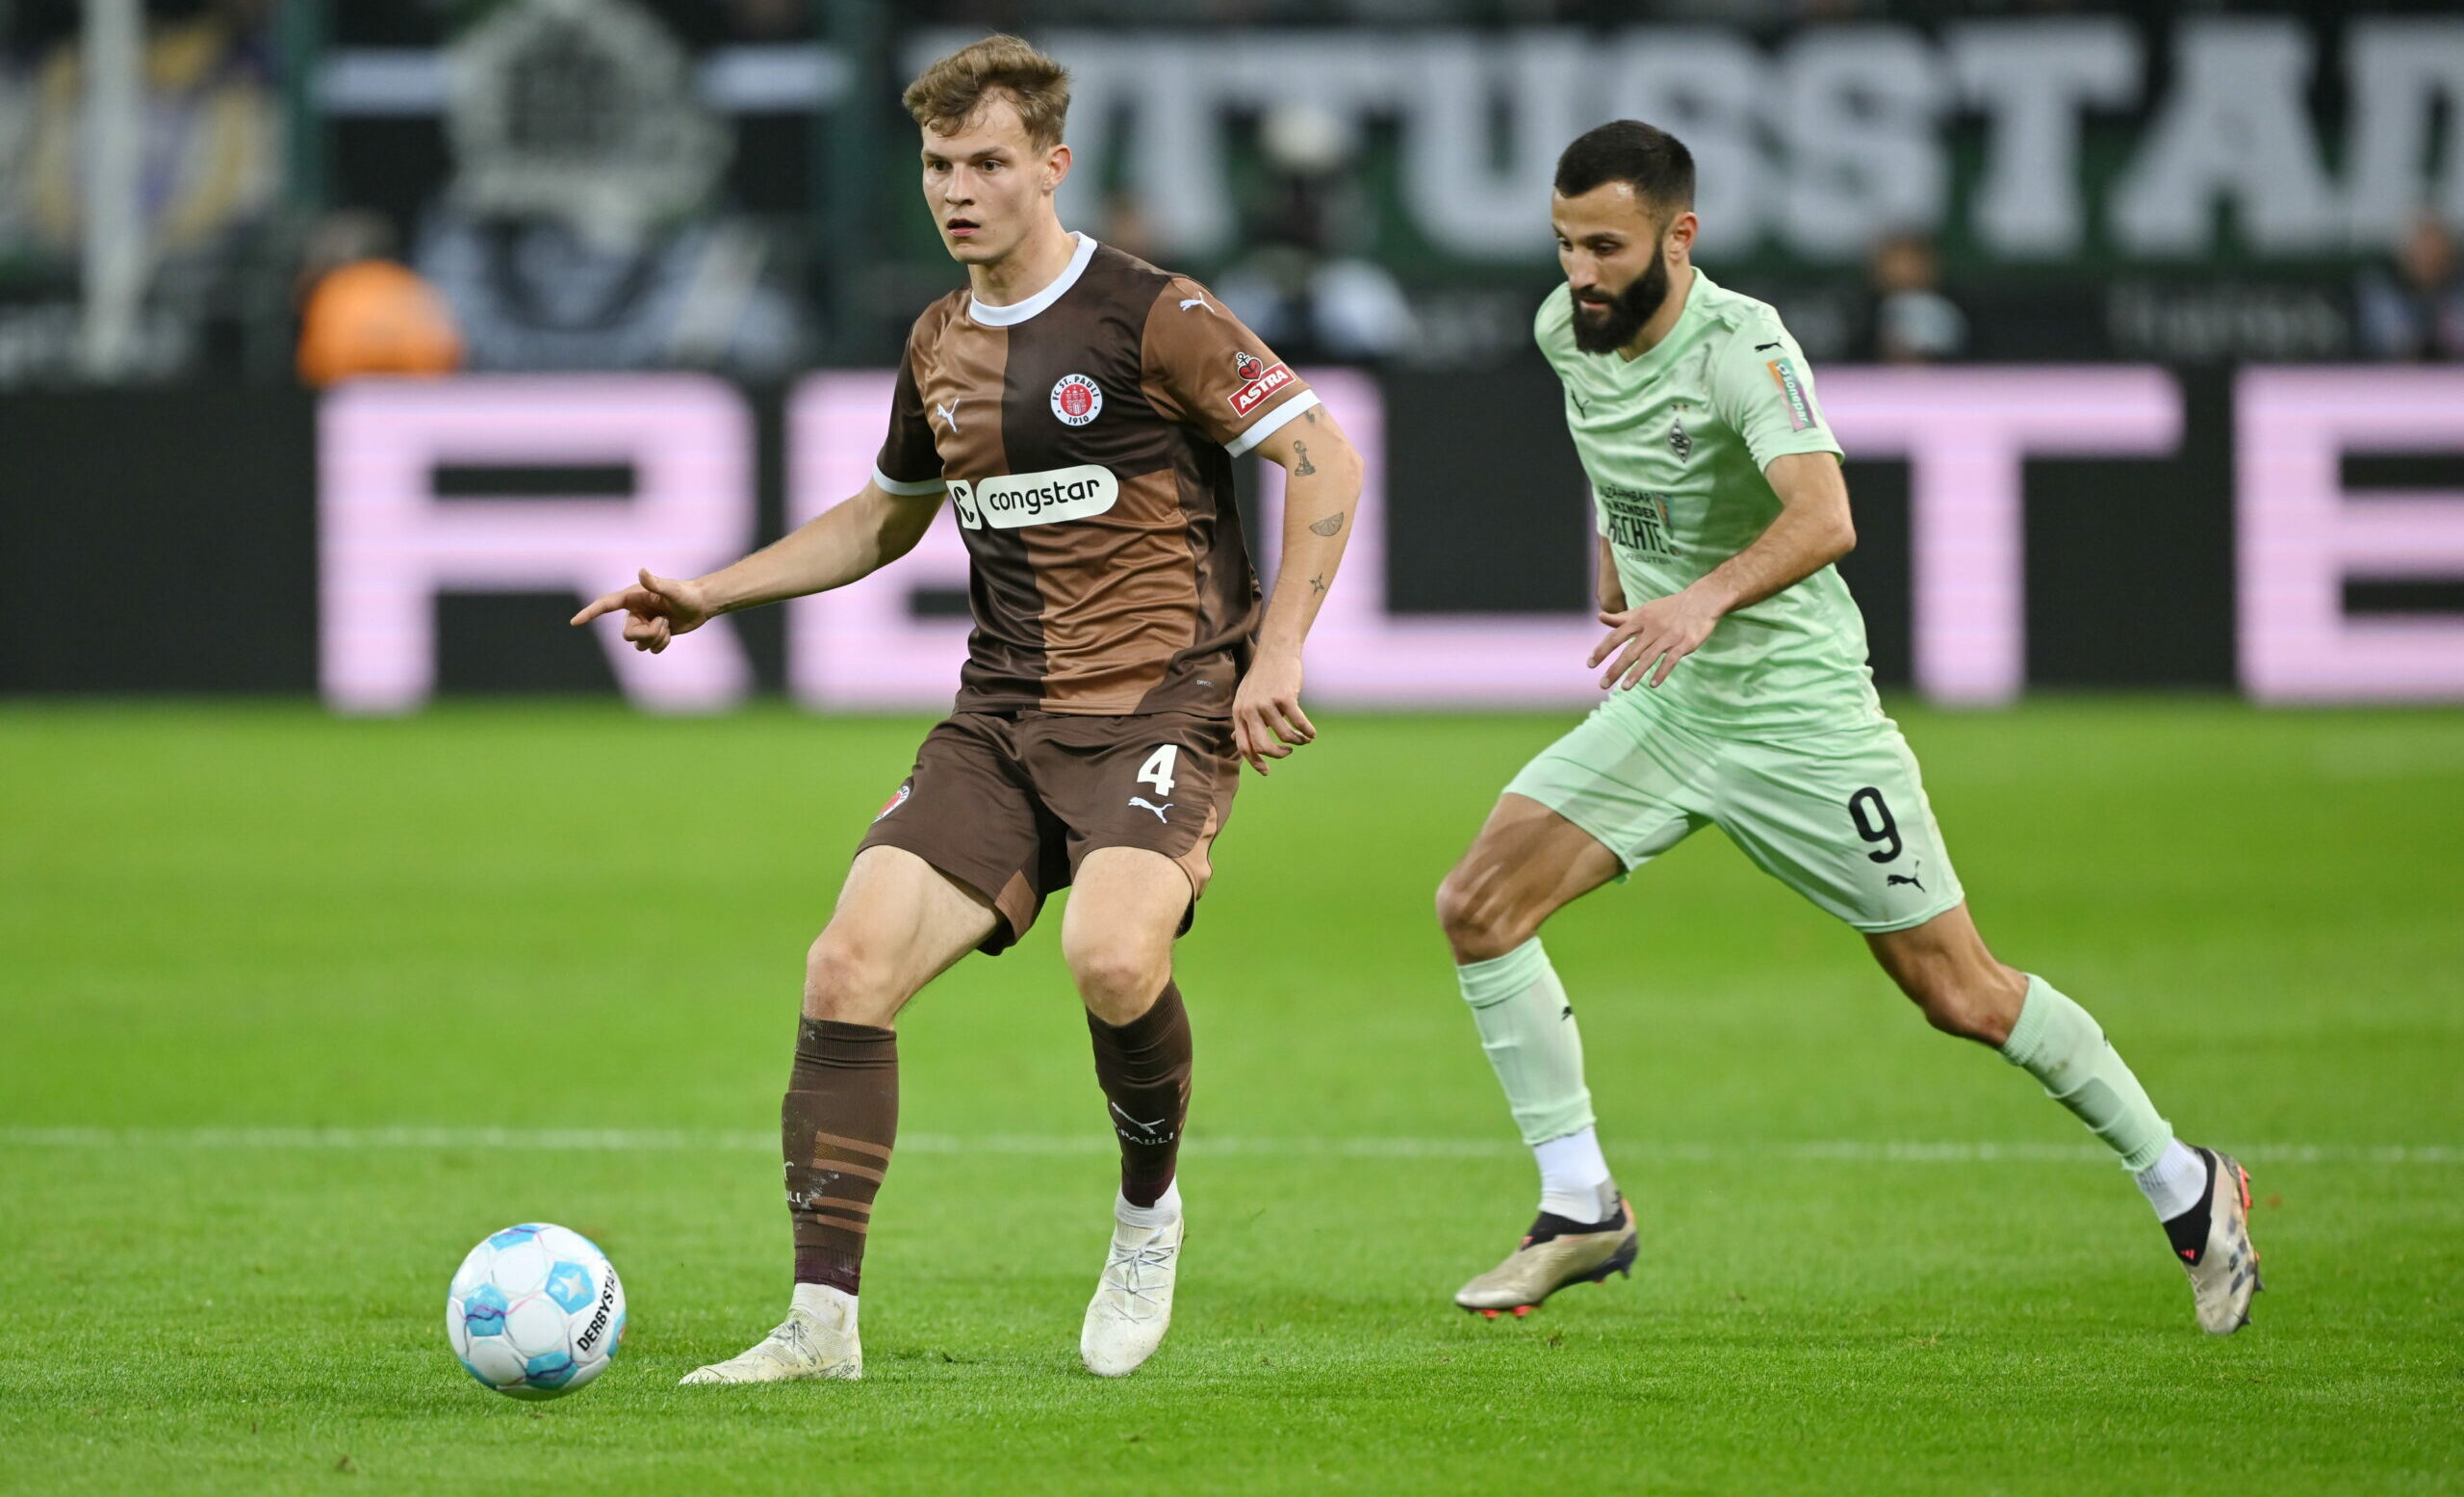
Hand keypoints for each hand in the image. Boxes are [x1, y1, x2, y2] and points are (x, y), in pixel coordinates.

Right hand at [570, 569, 714, 653]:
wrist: (700, 604)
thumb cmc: (686, 594)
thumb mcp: (672, 589)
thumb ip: (656, 583)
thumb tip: (642, 572)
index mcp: (632, 597)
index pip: (605, 605)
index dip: (589, 613)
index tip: (574, 622)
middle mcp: (633, 611)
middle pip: (627, 634)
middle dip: (647, 634)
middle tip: (664, 623)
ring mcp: (642, 624)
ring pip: (638, 644)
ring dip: (656, 638)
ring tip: (668, 625)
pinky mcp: (652, 635)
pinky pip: (650, 649)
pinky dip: (661, 644)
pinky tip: (669, 632)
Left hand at [1231, 648, 1314, 774]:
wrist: (1276, 650)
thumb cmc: (1262, 677)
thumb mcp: (1245, 697)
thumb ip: (1242, 719)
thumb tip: (1235, 740)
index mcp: (1239, 712)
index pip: (1244, 746)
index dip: (1255, 762)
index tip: (1267, 771)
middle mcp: (1250, 709)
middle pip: (1262, 746)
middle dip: (1278, 755)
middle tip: (1288, 752)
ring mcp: (1267, 703)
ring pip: (1284, 736)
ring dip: (1297, 741)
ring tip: (1304, 739)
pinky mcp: (1285, 697)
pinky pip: (1298, 723)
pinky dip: (1307, 732)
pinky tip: (1312, 733)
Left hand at [1588, 586, 1723, 689]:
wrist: (1702, 600)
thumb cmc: (1669, 608)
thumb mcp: (1644, 609)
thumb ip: (1622, 618)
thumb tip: (1600, 617)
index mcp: (1640, 619)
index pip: (1616, 636)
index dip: (1602, 650)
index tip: (1590, 664)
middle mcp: (1652, 628)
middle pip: (1630, 651)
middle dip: (1615, 668)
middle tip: (1602, 684)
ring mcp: (1669, 636)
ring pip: (1649, 657)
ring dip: (1636, 674)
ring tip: (1624, 688)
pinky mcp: (1685, 643)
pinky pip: (1671, 660)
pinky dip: (1662, 672)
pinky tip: (1652, 684)